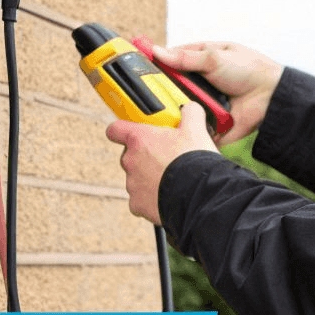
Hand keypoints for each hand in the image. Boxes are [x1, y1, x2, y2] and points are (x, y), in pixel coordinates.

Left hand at [106, 102, 216, 223]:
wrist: (199, 194)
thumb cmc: (194, 160)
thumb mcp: (196, 128)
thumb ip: (189, 113)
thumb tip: (189, 109)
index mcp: (139, 140)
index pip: (115, 130)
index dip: (122, 130)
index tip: (132, 133)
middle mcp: (130, 161)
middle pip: (130, 156)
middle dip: (145, 157)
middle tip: (166, 158)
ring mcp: (132, 185)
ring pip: (137, 179)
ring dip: (150, 179)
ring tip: (173, 180)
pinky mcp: (138, 205)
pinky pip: (141, 200)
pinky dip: (152, 199)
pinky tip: (169, 196)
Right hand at [153, 41, 281, 142]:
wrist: (271, 98)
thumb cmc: (248, 70)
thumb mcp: (214, 57)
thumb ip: (184, 58)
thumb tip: (156, 51)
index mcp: (202, 60)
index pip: (172, 60)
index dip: (156, 64)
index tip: (136, 68)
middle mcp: (201, 82)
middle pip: (171, 86)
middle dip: (161, 91)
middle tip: (142, 94)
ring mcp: (204, 102)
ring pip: (178, 107)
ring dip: (172, 109)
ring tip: (155, 112)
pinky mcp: (208, 122)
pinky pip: (191, 126)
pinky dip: (184, 125)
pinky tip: (171, 128)